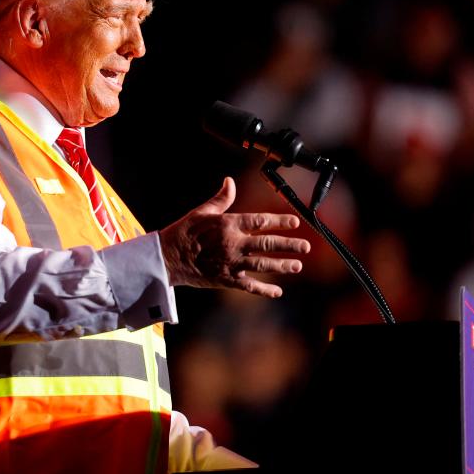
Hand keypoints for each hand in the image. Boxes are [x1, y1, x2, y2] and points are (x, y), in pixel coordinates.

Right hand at [159, 177, 309, 296]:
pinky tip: (277, 292)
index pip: (260, 221)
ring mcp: (231, 262)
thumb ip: (221, 198)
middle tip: (306, 247)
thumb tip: (229, 181)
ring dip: (282, 265)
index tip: (295, 222)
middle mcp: (233, 243)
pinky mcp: (225, 279)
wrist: (167, 257)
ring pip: (263, 264)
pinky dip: (264, 289)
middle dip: (289, 245)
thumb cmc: (184, 232)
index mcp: (228, 224)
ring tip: (297, 265)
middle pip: (267, 243)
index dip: (280, 221)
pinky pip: (249, 285)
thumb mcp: (201, 211)